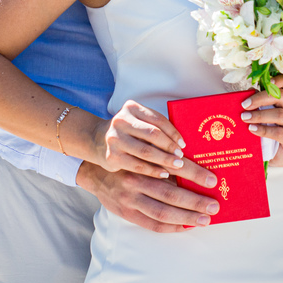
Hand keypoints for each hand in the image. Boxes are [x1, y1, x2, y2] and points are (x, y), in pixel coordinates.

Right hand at [77, 162, 219, 232]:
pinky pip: (153, 225)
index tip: (212, 180)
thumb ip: (164, 163)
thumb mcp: (144, 156)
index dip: (194, 175)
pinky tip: (186, 225)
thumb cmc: (128, 162)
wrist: (96, 173)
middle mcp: (136, 181)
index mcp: (143, 163)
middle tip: (214, 206)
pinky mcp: (127, 214)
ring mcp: (130, 200)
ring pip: (163, 213)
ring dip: (187, 217)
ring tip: (205, 219)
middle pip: (171, 195)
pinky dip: (172, 227)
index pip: (174, 170)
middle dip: (195, 202)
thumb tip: (195, 172)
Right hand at [92, 100, 215, 187]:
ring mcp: (115, 138)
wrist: (98, 141)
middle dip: (170, 147)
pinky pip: (137, 165)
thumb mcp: (138, 123)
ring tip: (178, 166)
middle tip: (183, 157)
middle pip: (153, 134)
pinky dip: (153, 170)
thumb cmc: (128, 133)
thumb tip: (185, 143)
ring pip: (146, 151)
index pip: (158, 119)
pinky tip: (164, 174)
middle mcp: (122, 120)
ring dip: (164, 160)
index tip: (184, 144)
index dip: (173, 132)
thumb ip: (155, 128)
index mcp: (132, 108)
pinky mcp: (112, 156)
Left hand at [241, 76, 282, 166]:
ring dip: (260, 115)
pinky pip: (279, 132)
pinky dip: (264, 130)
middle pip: (282, 97)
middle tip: (244, 105)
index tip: (268, 81)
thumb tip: (247, 93)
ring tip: (245, 118)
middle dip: (261, 98)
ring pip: (280, 115)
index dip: (280, 80)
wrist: (281, 152)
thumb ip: (259, 103)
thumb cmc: (271, 130)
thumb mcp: (265, 114)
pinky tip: (252, 129)